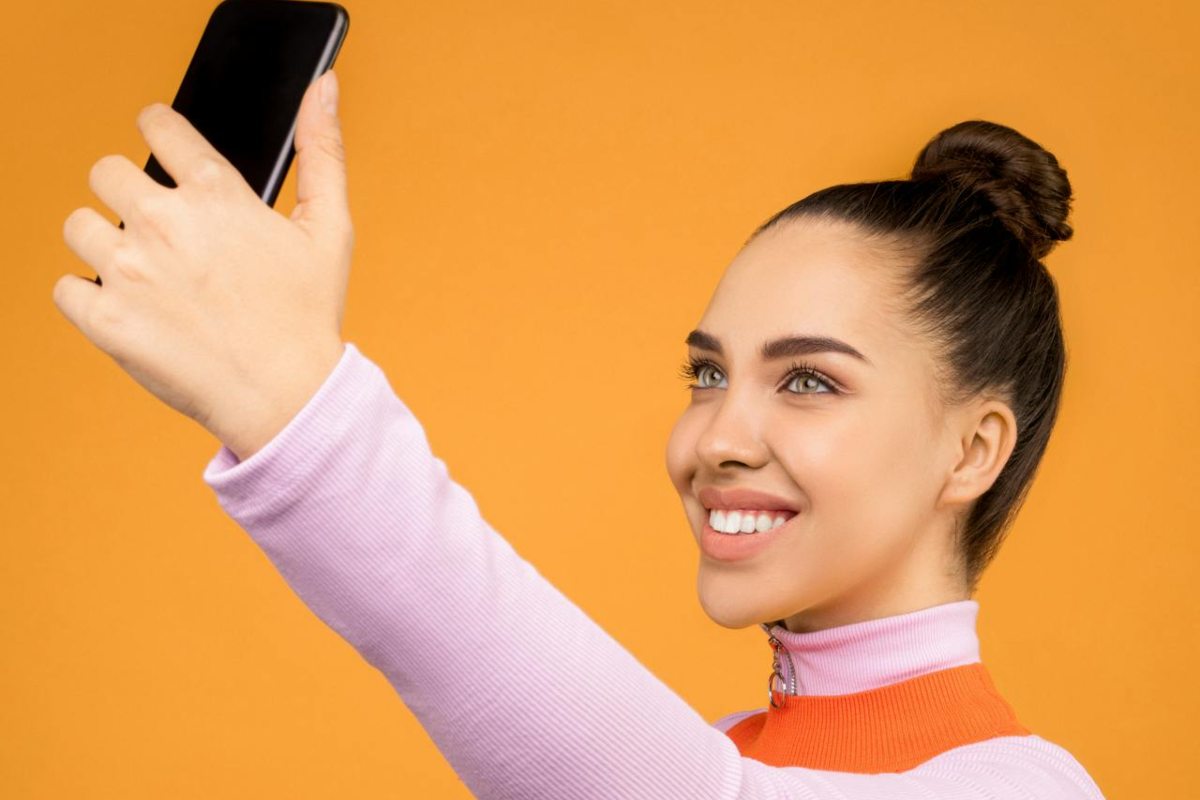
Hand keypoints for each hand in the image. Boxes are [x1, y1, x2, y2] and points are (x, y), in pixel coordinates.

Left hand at [55, 70, 352, 460]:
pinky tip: (132, 312)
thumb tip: (326, 87)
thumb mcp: (329, 227)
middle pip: (104, 171)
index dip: (159, 136)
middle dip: (127, 194)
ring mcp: (128, 272)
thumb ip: (323, 150)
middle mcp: (164, 222)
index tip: (163, 154)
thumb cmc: (308, 315)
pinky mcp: (103, 320)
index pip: (156, 125)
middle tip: (159, 231)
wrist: (285, 396)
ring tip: (145, 276)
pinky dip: (89, 300)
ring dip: (103, 245)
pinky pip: (64, 288)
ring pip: (77, 226)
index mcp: (217, 192)